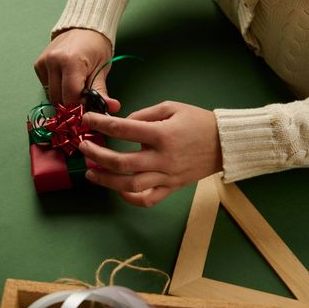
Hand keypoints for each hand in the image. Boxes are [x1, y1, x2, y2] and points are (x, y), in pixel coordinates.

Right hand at [34, 28, 120, 112]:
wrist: (84, 28)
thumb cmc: (95, 48)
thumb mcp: (102, 70)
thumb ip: (102, 92)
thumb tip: (112, 108)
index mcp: (71, 61)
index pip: (70, 96)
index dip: (79, 106)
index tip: (88, 104)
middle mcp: (53, 61)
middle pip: (58, 99)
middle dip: (71, 104)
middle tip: (83, 97)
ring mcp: (44, 62)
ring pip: (50, 95)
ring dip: (63, 97)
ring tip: (75, 86)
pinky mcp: (38, 65)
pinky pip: (46, 87)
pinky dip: (56, 88)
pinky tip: (65, 79)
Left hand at [79, 101, 222, 206]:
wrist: (225, 143)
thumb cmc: (199, 122)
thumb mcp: (172, 107)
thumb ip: (144, 114)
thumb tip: (122, 124)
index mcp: (162, 134)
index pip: (123, 130)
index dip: (101, 124)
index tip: (88, 120)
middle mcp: (163, 158)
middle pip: (122, 163)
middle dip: (97, 155)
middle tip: (83, 148)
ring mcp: (167, 176)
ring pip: (131, 186)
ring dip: (106, 180)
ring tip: (92, 172)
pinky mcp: (172, 187)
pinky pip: (148, 199)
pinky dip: (131, 199)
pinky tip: (119, 191)